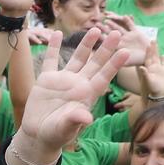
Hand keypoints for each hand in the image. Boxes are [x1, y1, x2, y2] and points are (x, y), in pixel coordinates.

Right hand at [17, 29, 128, 153]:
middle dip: (106, 49)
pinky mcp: (47, 80)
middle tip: (117, 34)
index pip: (104, 77)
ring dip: (86, 44)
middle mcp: (78, 85)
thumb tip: (87, 118)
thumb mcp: (66, 129)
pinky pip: (51, 60)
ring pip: (78, 58)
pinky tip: (58, 34)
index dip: (115, 64)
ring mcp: (63, 81)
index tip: (126, 52)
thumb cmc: (56, 134)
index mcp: (87, 95)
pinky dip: (54, 47)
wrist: (37, 134)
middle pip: (95, 63)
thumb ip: (76, 121)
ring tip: (95, 29)